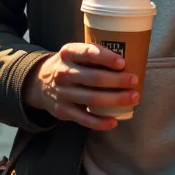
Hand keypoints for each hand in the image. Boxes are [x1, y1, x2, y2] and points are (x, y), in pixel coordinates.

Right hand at [23, 42, 139, 129]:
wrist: (39, 83)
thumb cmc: (69, 66)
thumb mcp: (74, 53)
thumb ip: (93, 55)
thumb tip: (130, 59)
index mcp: (68, 53)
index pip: (88, 53)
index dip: (106, 58)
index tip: (123, 63)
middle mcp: (63, 73)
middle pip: (94, 78)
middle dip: (118, 81)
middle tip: (135, 81)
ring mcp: (62, 93)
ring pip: (92, 99)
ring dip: (115, 100)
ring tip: (133, 98)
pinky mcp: (63, 111)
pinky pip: (84, 119)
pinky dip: (100, 122)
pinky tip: (114, 121)